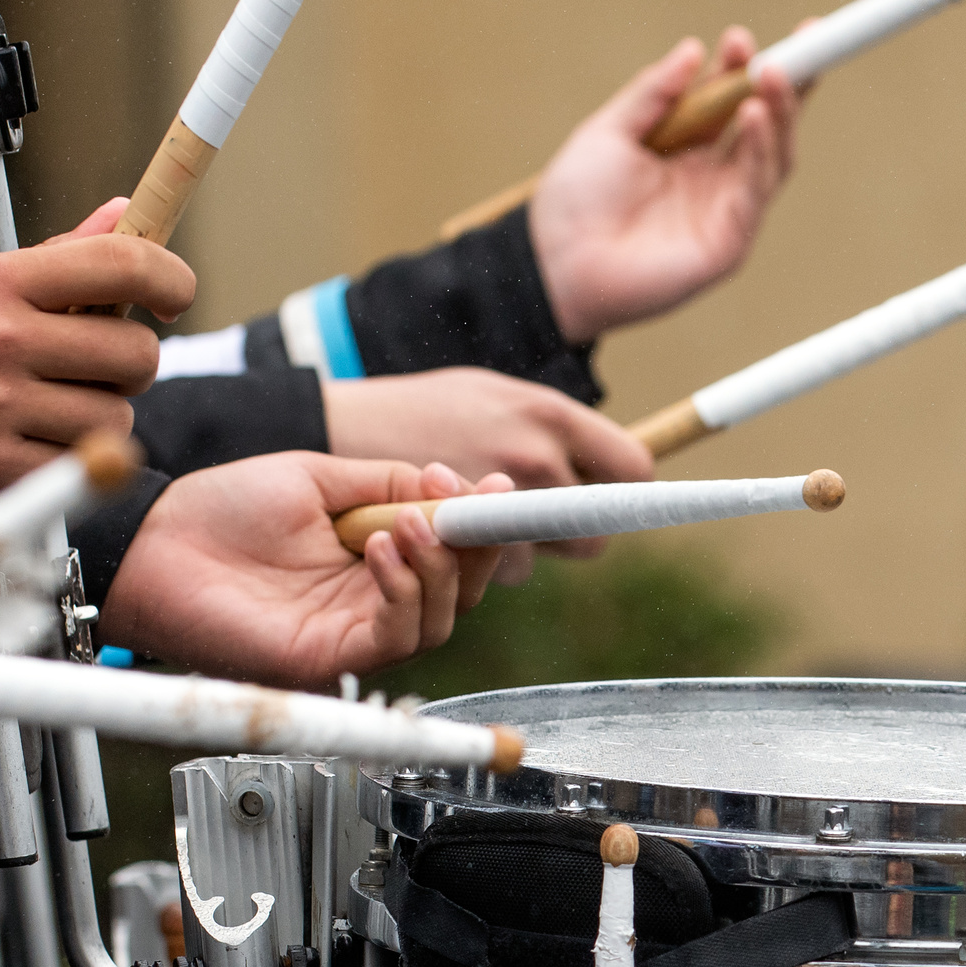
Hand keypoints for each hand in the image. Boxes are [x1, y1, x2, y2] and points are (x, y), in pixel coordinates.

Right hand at [0, 199, 195, 519]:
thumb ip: (52, 259)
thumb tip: (124, 213)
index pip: (119, 263)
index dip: (170, 277)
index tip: (175, 293)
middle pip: (134, 352)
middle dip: (129, 365)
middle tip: (94, 368)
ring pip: (115, 418)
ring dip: (101, 422)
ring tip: (51, 410)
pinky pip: (74, 469)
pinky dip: (66, 465)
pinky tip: (31, 446)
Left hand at [97, 454, 512, 685]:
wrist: (154, 543)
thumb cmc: (220, 511)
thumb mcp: (317, 478)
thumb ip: (384, 482)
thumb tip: (447, 485)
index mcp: (371, 558)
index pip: (450, 553)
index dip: (480, 525)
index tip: (498, 488)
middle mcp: (369, 601)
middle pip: (459, 591)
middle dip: (474, 546)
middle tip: (463, 503)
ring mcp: (352, 633)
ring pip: (438, 618)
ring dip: (437, 564)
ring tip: (403, 521)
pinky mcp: (330, 659)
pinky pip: (396, 636)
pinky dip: (402, 589)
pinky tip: (377, 546)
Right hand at [319, 368, 651, 561]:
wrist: (334, 421)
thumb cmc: (420, 407)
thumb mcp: (492, 395)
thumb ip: (548, 429)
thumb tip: (606, 465)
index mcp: (547, 415)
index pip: (631, 467)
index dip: (628, 487)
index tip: (618, 497)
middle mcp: (531, 458)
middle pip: (593, 527)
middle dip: (575, 530)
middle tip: (545, 518)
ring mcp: (496, 503)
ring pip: (542, 555)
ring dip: (522, 548)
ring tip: (481, 516)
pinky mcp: (463, 541)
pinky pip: (499, 571)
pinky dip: (481, 561)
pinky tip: (451, 531)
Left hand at [530, 30, 800, 343]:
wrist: (556, 263)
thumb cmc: (577, 202)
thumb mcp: (610, 130)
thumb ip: (654, 93)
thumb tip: (693, 50)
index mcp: (688, 148)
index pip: (732, 101)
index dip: (745, 69)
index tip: (742, 38)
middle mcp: (713, 177)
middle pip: (767, 125)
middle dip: (789, 84)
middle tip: (805, 42)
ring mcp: (725, 209)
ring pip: (773, 155)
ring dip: (779, 111)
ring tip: (773, 72)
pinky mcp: (729, 241)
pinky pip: (755, 191)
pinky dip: (760, 150)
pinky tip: (753, 115)